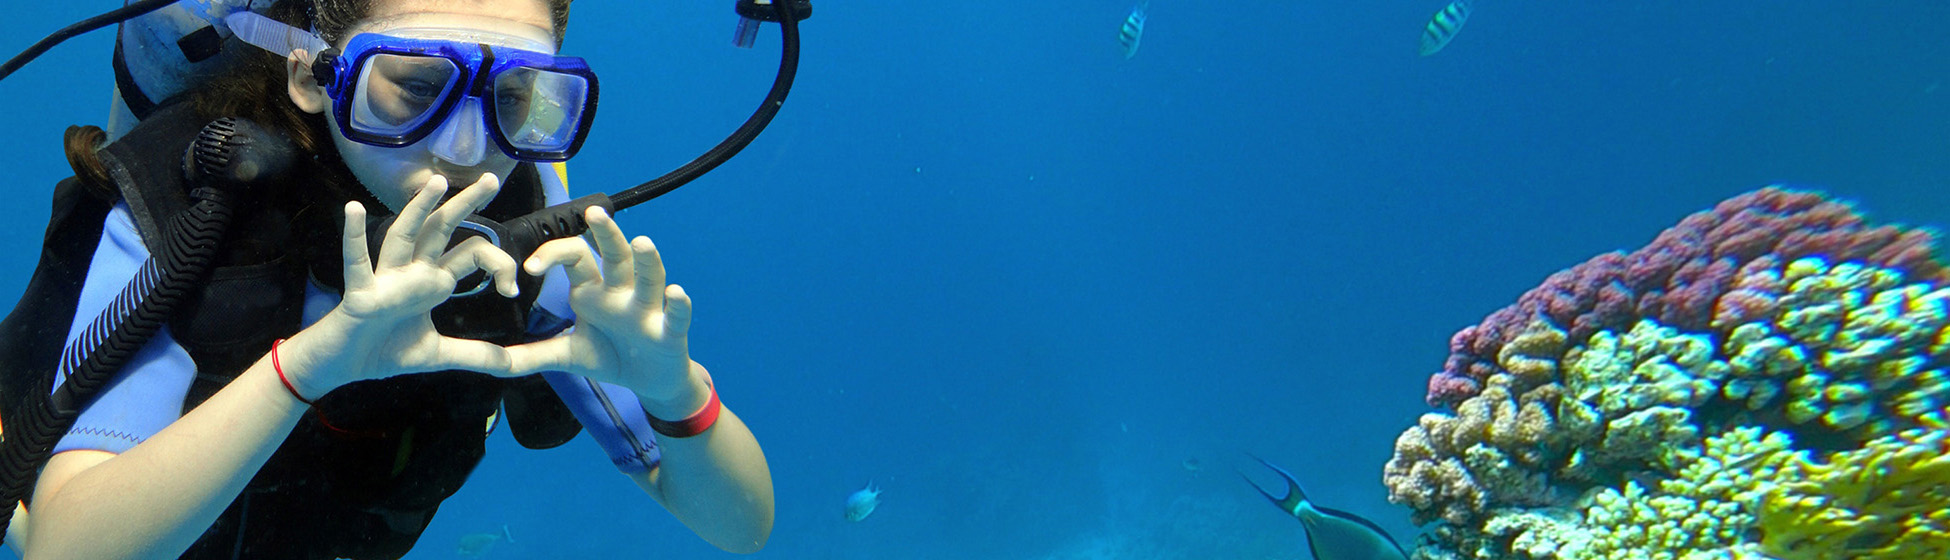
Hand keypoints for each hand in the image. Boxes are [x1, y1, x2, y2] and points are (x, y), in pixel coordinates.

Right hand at [281, 174, 522, 396]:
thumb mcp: (441, 354)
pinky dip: (354, 236)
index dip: (499, 265)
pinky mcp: (361, 293)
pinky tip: (354, 208)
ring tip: (435, 182)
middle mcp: (413, 272)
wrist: (345, 366)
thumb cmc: (386, 351)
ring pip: (404, 236)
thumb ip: (477, 355)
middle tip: (491, 179)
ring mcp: (387, 279)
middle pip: (442, 229)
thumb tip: (512, 365)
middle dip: (465, 204)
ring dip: (418, 209)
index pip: (472, 253)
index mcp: (433, 281)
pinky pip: (357, 263)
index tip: (512, 290)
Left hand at [507, 207, 696, 401]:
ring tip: (642, 242)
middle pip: (614, 255)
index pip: (574, 256)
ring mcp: (647, 309)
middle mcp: (621, 291)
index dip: (552, 254)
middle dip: (606, 233)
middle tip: (594, 212)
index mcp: (593, 290)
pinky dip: (678, 304)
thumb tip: (489, 361)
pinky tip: (675, 292)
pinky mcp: (669, 331)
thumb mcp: (566, 356)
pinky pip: (676, 316)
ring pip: (649, 277)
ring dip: (647, 261)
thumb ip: (529, 356)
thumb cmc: (609, 356)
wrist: (649, 381)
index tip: (530, 267)